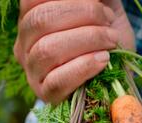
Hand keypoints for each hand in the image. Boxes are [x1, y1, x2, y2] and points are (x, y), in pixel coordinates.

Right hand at [14, 0, 134, 102]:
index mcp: (30, 18)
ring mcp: (32, 72)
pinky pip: (57, 81)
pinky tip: (103, 60)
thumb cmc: (106, 39)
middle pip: (41, 21)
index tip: (99, 4)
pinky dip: (84, 67)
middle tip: (108, 21)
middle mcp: (24, 44)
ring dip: (87, 39)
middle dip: (83, 14)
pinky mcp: (46, 95)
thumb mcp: (101, 8)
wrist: (117, 76)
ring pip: (47, 50)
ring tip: (111, 40)